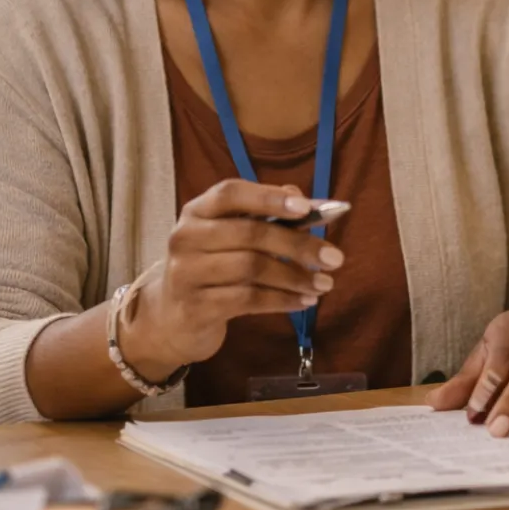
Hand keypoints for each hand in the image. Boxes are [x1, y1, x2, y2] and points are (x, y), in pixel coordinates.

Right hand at [124, 180, 346, 375]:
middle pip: (250, 233)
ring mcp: (186, 273)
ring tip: (325, 284)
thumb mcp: (233, 235)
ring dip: (295, 276)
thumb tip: (306, 201)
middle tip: (335, 258)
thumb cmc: (215, 265)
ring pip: (252, 269)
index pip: (230, 193)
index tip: (307, 208)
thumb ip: (267, 215)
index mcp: (197, 211)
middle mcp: (185, 237)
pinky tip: (304, 301)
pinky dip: (282, 300)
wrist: (173, 317)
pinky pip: (247, 300)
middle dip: (298, 245)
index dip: (269, 198)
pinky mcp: (195, 308)